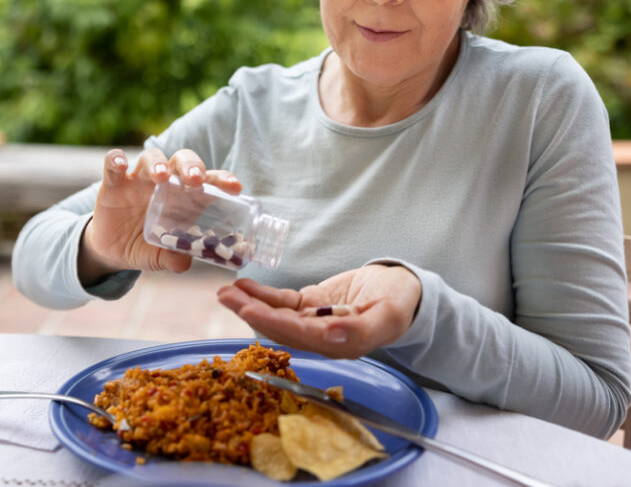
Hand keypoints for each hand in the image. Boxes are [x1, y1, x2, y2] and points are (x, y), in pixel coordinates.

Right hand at [77, 147, 242, 284]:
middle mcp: (165, 182)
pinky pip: (113, 164)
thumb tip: (185, 262)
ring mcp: (139, 179)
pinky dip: (116, 160)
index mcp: (185, 196)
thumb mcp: (161, 256)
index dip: (222, 180)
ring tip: (161, 177)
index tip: (235, 187)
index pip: (208, 180)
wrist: (113, 251)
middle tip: (195, 180)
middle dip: (192, 165)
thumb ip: (173, 259)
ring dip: (158, 163)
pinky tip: (120, 165)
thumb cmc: (146, 247)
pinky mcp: (114, 183)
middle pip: (182, 160)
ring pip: (151, 157)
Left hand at [216, 265, 421, 358]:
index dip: (275, 324)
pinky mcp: (310, 306)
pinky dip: (263, 293)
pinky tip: (244, 285)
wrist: (404, 289)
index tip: (250, 310)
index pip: (301, 336)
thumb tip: (330, 336)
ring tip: (226, 291)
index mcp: (341, 345)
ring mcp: (314, 322)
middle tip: (226, 297)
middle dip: (252, 312)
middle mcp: (322, 339)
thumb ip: (361, 329)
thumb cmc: (401, 302)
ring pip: (277, 315)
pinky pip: (283, 302)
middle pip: (281, 328)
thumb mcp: (389, 315)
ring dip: (251, 303)